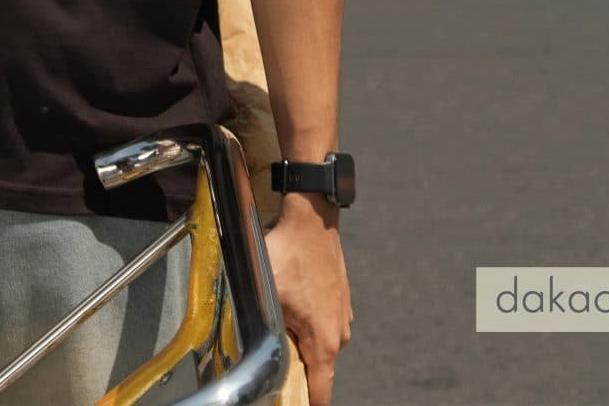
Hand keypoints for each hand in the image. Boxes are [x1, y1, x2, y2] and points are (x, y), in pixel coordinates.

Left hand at [265, 198, 350, 404]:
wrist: (311, 220)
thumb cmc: (287, 255)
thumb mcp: (267, 296)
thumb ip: (269, 332)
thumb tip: (265, 356)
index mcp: (324, 342)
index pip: (320, 391)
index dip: (305, 402)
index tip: (290, 401)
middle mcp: (339, 334)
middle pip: (316, 366)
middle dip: (295, 365)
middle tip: (272, 351)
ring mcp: (342, 316)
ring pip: (317, 341)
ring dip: (298, 337)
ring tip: (278, 315)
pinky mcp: (339, 300)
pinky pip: (320, 320)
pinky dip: (306, 318)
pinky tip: (289, 298)